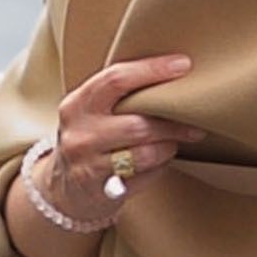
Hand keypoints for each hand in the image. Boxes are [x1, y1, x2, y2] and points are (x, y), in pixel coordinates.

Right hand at [48, 53, 202, 221]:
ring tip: (175, 143)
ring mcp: (88, 164)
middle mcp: (80, 133)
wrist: (61, 189)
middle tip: (194, 122)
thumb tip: (171, 72)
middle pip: (138, 124)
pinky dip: (160, 168)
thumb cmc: (88, 141)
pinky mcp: (102, 191)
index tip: (182, 64)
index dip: (151, 70)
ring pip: (145, 154)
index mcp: (77, 104)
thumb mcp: (90, 113)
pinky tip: (160, 162)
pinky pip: (145, 177)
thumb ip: (118, 96)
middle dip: (172, 124)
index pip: (116, 79)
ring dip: (168, 147)